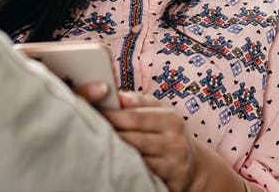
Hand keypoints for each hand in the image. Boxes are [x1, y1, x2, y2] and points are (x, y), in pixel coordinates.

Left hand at [78, 86, 196, 190]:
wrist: (193, 167)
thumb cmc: (168, 134)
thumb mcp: (161, 113)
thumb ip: (140, 101)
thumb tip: (120, 95)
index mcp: (170, 119)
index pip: (133, 116)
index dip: (109, 114)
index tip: (89, 110)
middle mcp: (174, 141)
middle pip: (131, 137)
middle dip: (107, 133)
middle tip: (85, 128)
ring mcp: (172, 163)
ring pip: (134, 158)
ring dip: (113, 152)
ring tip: (94, 146)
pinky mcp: (169, 182)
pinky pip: (141, 175)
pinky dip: (125, 168)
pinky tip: (112, 163)